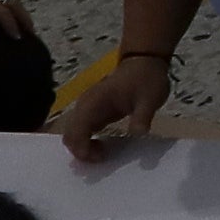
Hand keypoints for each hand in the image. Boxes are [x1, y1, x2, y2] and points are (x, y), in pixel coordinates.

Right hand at [55, 50, 171, 160]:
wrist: (144, 61)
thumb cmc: (147, 78)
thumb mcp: (150, 98)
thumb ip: (143, 116)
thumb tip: (138, 134)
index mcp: (93, 102)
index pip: (76, 130)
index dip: (81, 148)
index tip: (99, 157)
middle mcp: (85, 106)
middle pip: (69, 135)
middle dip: (80, 151)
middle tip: (103, 158)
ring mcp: (88, 109)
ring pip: (73, 134)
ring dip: (83, 147)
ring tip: (104, 154)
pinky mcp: (94, 112)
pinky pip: (83, 131)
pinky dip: (87, 142)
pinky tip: (103, 148)